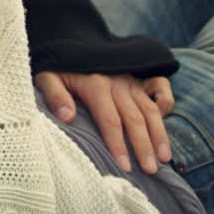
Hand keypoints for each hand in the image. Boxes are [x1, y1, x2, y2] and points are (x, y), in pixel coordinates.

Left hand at [34, 71, 174, 174]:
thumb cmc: (59, 67)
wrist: (72, 42)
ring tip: (164, 158)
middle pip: (135, 119)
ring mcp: (131, 80)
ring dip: (159, 134)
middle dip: (144, 146)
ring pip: (150, 109)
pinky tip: (164, 124)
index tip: (124, 167)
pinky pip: (160, 88)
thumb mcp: (47, 77)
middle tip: (151, 170)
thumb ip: (55, 96)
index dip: (118, 145)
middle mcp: (118, 83)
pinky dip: (166, 103)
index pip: (110, 120)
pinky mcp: (139, 78)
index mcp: (95, 84)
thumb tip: (67, 118)